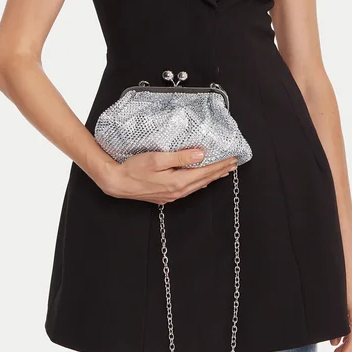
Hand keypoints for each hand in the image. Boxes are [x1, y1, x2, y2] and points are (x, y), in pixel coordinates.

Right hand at [99, 148, 237, 203]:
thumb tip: (200, 155)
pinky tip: (202, 180)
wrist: (117, 183)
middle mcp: (177, 191)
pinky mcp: (166, 196)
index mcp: (178, 181)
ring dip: (211, 177)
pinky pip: (189, 189)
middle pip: (204, 180)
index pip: (205, 172)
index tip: (232, 158)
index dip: (220, 165)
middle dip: (220, 171)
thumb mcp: (157, 158)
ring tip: (223, 171)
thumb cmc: (134, 169)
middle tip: (233, 163)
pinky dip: (200, 182)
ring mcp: (172, 195)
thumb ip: (180, 157)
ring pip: (198, 185)